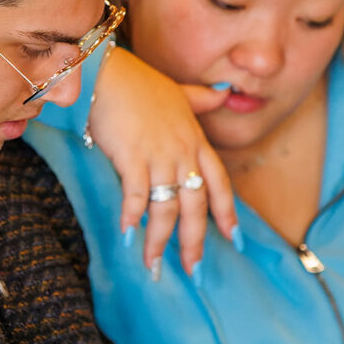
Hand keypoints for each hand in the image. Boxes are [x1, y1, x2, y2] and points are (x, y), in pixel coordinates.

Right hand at [87, 47, 238, 276]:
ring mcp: (159, 156)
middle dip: (194, 241)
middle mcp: (183, 153)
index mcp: (196, 141)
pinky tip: (127, 235)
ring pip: (167, 208)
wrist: (110, 74)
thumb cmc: (140, 84)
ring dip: (159, 240)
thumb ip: (202, 98)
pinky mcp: (132, 157)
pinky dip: (132, 216)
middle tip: (193, 270)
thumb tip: (223, 92)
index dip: (227, 212)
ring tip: (153, 264)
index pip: (219, 183)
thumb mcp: (179, 91)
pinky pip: (136, 195)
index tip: (233, 239)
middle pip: (196, 205)